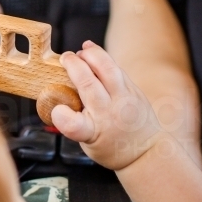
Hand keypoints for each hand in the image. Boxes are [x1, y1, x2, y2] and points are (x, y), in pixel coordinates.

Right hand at [51, 41, 160, 170]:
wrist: (145, 151)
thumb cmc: (110, 146)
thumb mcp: (87, 142)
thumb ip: (73, 121)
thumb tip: (56, 98)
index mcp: (92, 132)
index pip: (75, 126)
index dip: (61, 116)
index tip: (56, 109)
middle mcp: (109, 114)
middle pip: (90, 85)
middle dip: (75, 66)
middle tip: (65, 58)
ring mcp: (124, 100)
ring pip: (108, 70)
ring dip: (92, 55)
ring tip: (82, 50)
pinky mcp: (134, 90)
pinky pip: (117, 69)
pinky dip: (103, 58)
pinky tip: (92, 52)